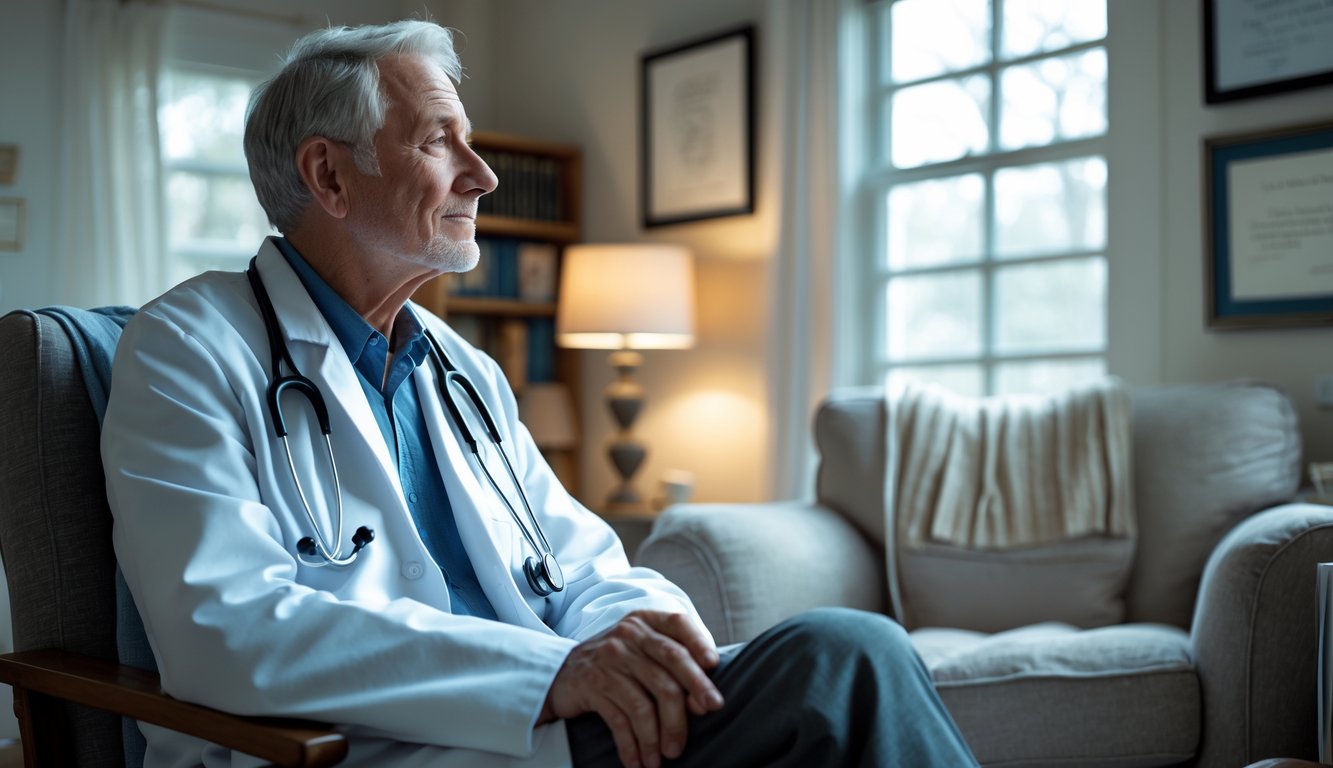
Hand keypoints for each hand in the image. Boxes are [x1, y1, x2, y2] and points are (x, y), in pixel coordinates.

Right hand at [540, 611, 724, 767]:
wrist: (562, 674)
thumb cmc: (616, 662)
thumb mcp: (640, 646)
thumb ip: (672, 658)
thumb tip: (704, 697)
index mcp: (644, 621)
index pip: (677, 624)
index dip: (699, 642)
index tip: (714, 665)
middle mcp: (627, 636)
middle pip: (670, 661)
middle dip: (694, 689)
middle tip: (709, 713)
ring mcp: (608, 661)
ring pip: (646, 700)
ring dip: (661, 733)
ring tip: (669, 754)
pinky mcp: (592, 686)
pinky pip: (620, 721)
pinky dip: (633, 745)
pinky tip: (640, 761)